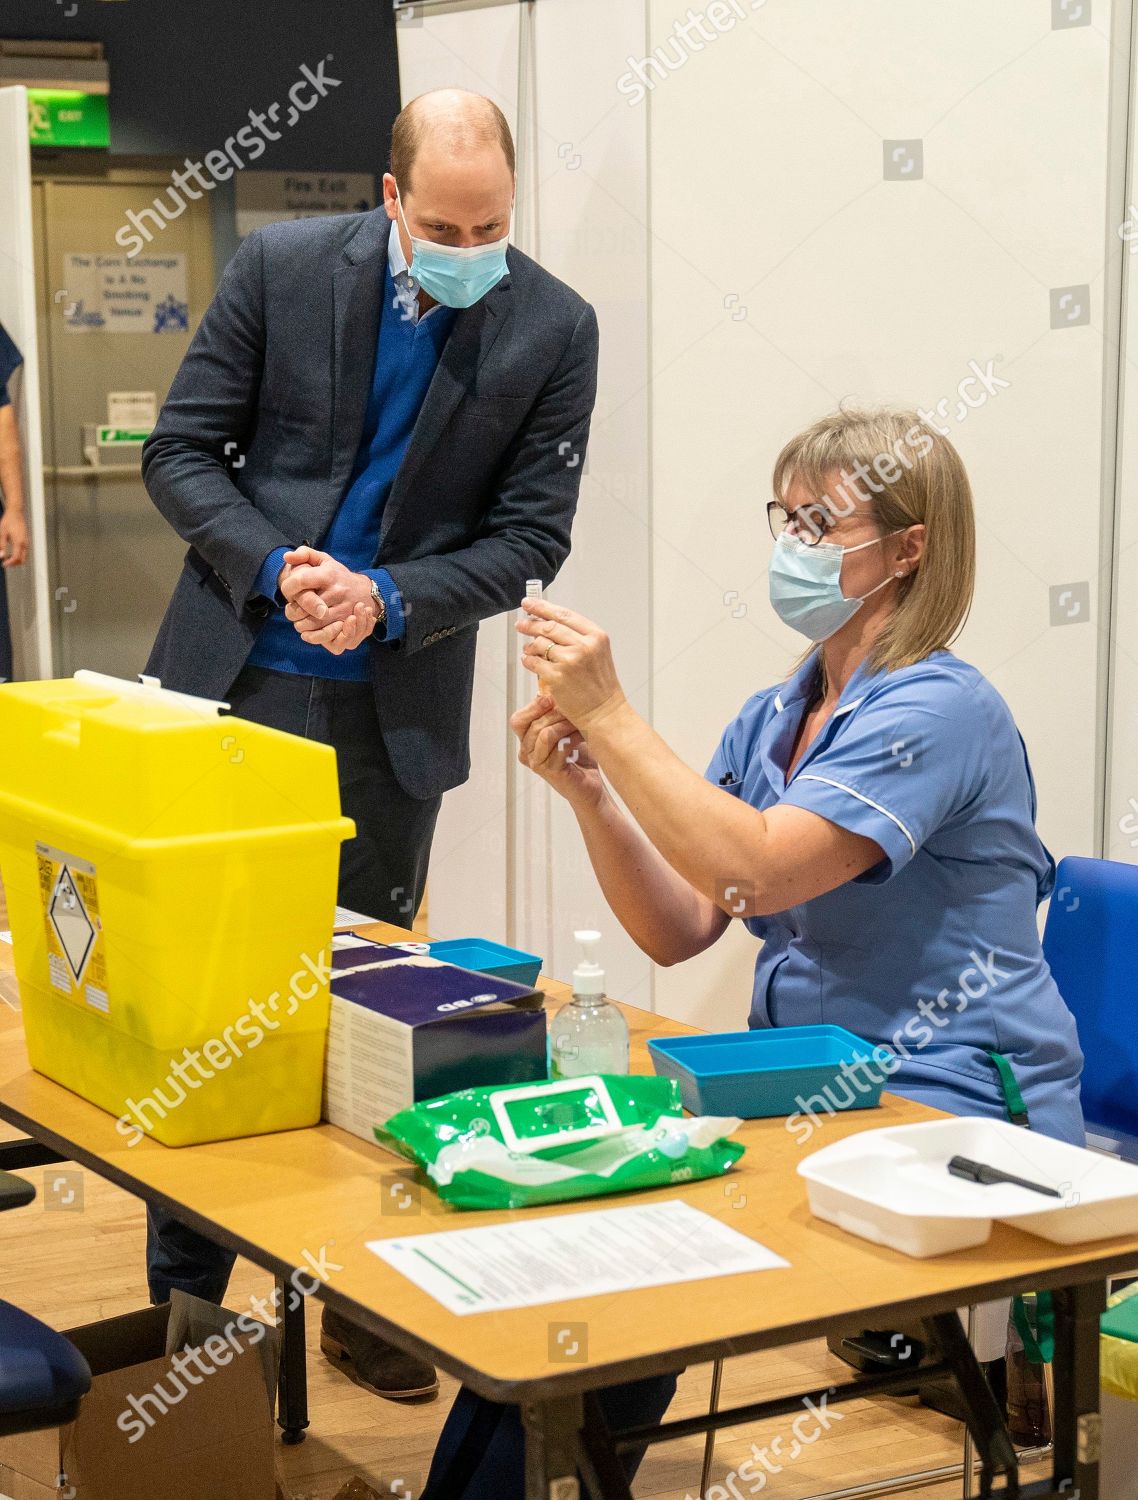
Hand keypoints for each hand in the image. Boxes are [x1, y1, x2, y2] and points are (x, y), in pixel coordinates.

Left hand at [0, 509, 27, 567]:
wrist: (16, 513)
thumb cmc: (8, 522)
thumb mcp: (2, 533)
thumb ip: (2, 545)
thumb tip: (1, 556)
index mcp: (19, 542)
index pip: (16, 558)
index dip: (10, 563)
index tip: (3, 564)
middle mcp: (24, 544)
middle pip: (22, 560)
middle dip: (14, 563)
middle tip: (5, 563)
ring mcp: (26, 542)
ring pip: (24, 557)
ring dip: (16, 560)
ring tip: (7, 558)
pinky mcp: (26, 541)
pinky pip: (24, 552)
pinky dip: (18, 556)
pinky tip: (11, 553)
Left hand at [279, 546, 379, 652]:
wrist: (366, 591)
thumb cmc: (338, 576)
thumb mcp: (324, 560)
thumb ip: (305, 554)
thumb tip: (286, 557)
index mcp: (329, 575)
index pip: (301, 580)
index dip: (288, 587)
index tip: (288, 591)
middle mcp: (337, 592)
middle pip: (305, 605)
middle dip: (292, 610)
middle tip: (291, 610)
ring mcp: (343, 609)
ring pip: (314, 623)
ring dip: (301, 624)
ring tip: (299, 620)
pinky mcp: (347, 623)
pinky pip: (326, 634)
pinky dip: (313, 636)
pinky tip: (308, 631)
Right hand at [510, 694, 602, 805]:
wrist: (591, 784)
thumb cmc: (578, 755)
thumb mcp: (565, 728)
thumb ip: (555, 711)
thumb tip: (551, 686)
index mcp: (526, 741)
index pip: (517, 720)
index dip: (533, 707)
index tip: (552, 697)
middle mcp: (527, 753)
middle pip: (532, 725)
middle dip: (554, 713)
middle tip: (573, 709)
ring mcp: (538, 764)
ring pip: (544, 735)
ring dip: (565, 725)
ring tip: (579, 722)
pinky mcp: (551, 772)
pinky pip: (559, 748)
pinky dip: (573, 738)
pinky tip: (583, 736)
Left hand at [514, 597, 625, 733]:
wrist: (605, 712)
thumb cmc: (600, 686)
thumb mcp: (598, 653)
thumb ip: (578, 637)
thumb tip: (549, 624)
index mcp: (596, 636)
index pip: (564, 614)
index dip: (543, 607)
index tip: (529, 603)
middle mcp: (584, 646)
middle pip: (549, 626)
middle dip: (530, 623)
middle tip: (521, 623)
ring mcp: (570, 661)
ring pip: (539, 644)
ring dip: (529, 645)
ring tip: (528, 649)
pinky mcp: (557, 677)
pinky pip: (534, 662)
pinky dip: (528, 661)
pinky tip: (528, 661)